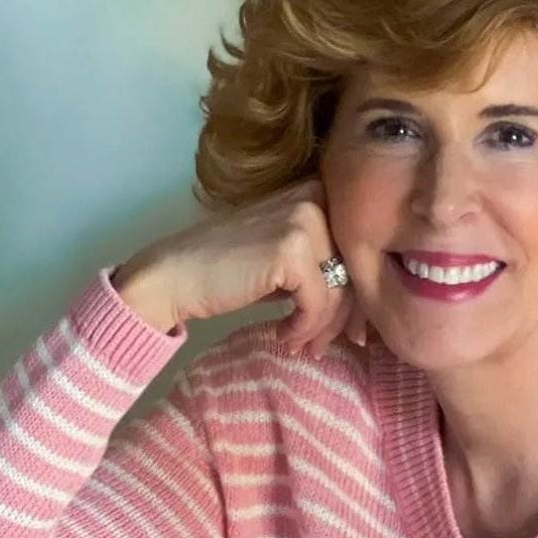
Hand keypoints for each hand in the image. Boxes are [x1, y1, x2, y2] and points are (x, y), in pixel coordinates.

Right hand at [109, 176, 364, 357]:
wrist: (175, 275)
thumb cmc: (227, 269)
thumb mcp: (283, 256)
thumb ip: (322, 264)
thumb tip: (363, 308)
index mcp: (316, 191)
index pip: (357, 248)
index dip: (357, 293)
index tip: (348, 329)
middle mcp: (314, 197)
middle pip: (355, 269)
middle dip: (344, 316)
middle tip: (324, 346)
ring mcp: (303, 220)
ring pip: (340, 290)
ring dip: (323, 328)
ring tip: (302, 346)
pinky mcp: (291, 250)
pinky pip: (319, 303)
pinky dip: (305, 328)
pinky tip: (284, 336)